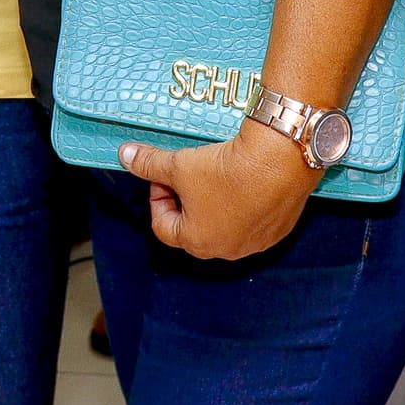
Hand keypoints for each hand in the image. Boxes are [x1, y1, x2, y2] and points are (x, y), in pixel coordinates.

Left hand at [118, 122, 320, 261]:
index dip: (158, 196)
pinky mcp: (279, 229)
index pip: (163, 225)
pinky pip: (254, 220)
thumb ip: (149, 164)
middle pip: (193, 228)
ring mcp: (257, 242)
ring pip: (225, 225)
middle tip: (188, 174)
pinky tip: (245, 180)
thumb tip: (125, 155)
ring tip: (217, 175)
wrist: (279, 159)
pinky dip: (244, 204)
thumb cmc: (226, 169)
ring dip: (215, 204)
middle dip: (185, 201)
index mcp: (197, 241)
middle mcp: (227, 250)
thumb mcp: (179, 164)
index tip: (164, 175)